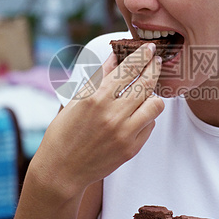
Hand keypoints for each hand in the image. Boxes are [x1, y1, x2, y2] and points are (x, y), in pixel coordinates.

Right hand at [30, 43, 164, 198]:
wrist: (61, 170)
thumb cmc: (64, 132)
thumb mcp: (77, 100)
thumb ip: (99, 77)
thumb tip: (115, 56)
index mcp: (96, 99)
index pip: (128, 70)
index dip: (142, 56)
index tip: (149, 48)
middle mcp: (113, 114)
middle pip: (146, 83)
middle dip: (154, 67)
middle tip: (156, 60)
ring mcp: (124, 133)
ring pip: (155, 105)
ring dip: (153, 95)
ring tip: (146, 92)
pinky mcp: (131, 149)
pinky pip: (150, 125)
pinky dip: (146, 117)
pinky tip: (136, 115)